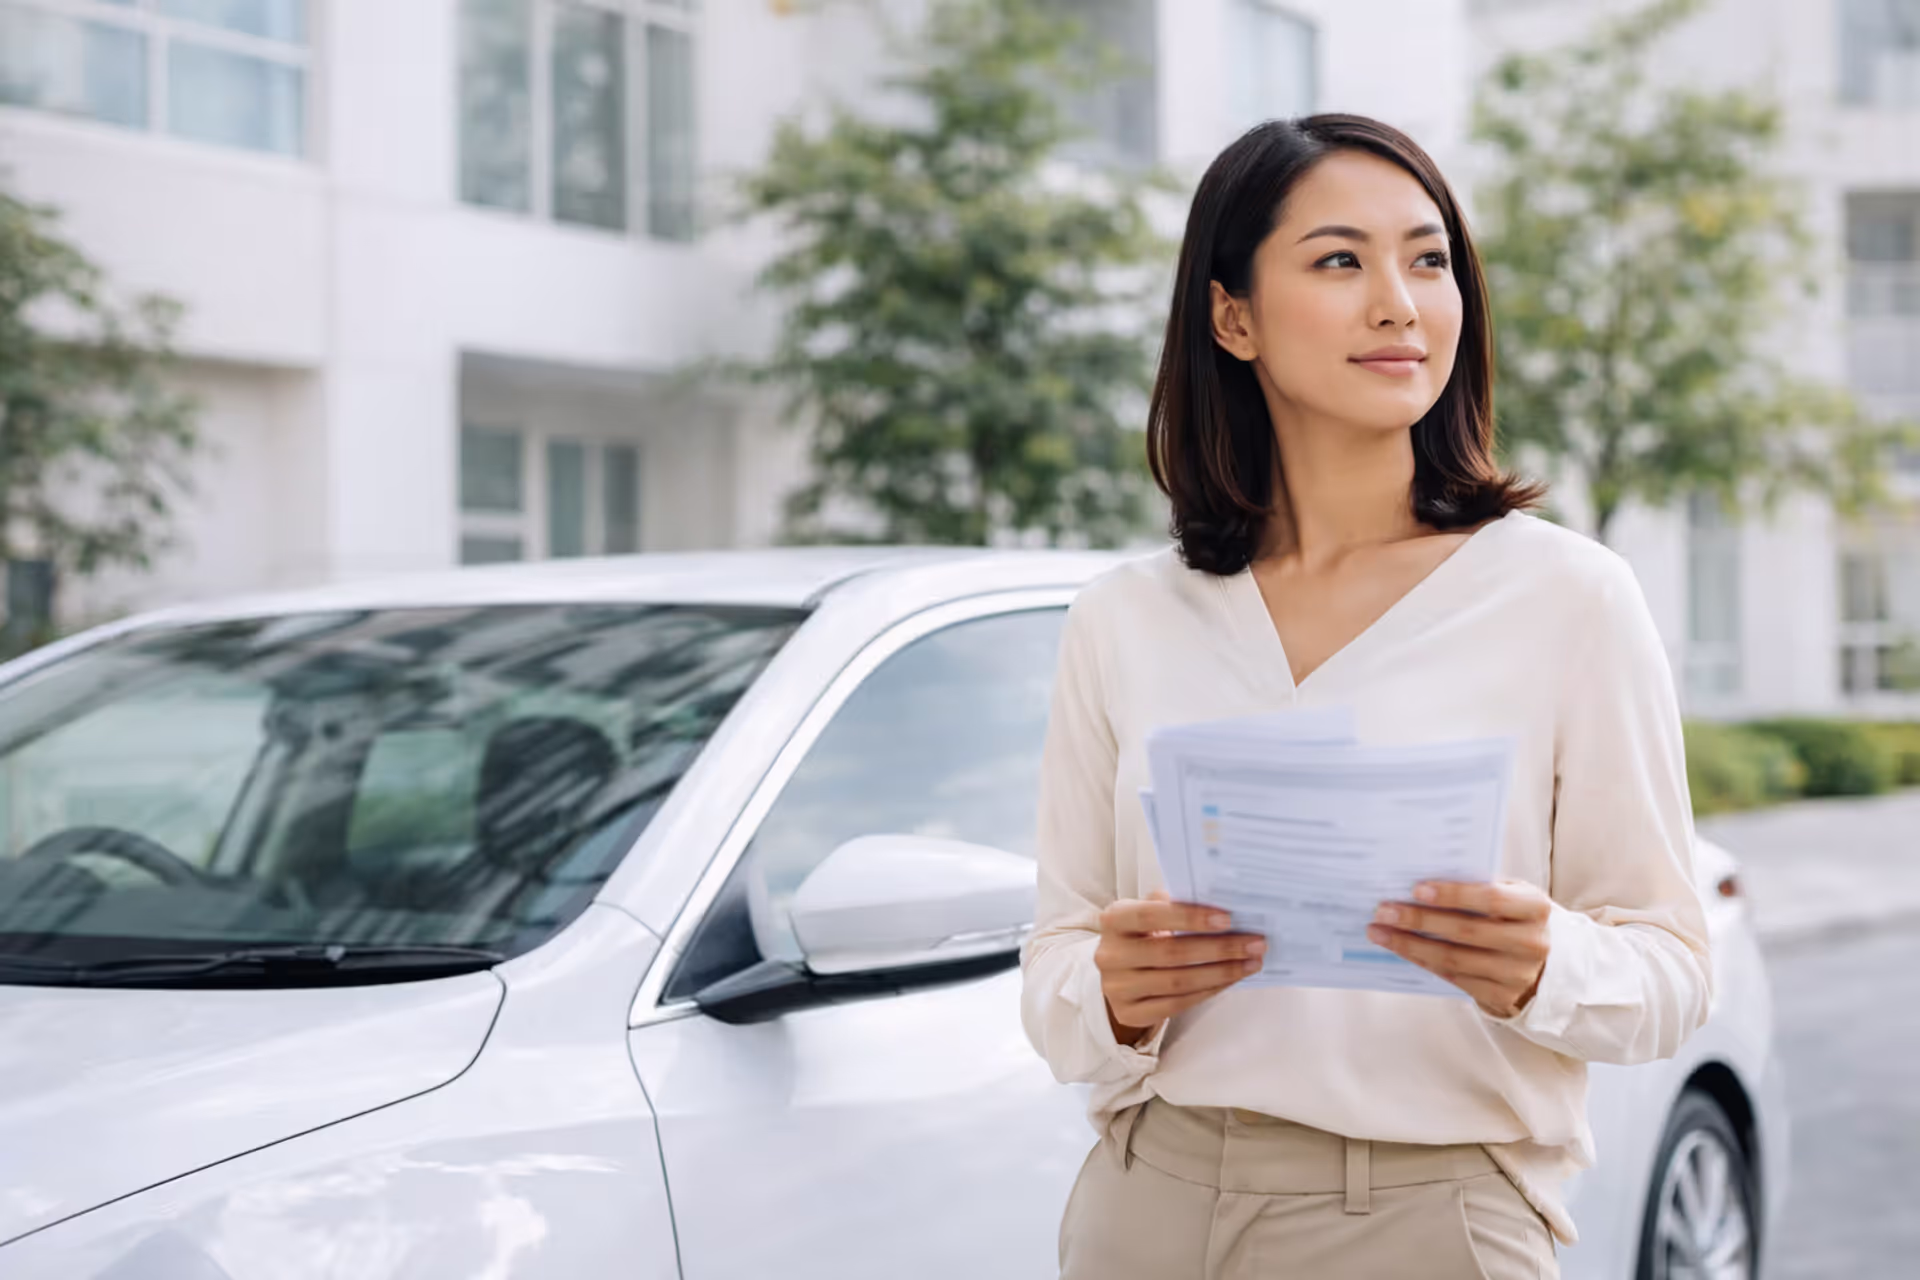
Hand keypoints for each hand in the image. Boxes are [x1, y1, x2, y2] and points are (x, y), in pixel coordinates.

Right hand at [1096, 891, 1265, 1043]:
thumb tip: (1220, 900)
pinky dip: (1208, 991)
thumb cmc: (1143, 935)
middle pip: (1170, 953)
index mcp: (1114, 920)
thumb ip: (1174, 904)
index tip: (1228, 918)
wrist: (1119, 973)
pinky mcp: (1129, 1013)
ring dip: (1221, 973)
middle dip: (1219, 948)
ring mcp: (1117, 987)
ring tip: (1250, 963)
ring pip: (1177, 982)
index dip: (1189, 917)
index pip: (1151, 916)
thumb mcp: (1149, 912)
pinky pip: (1176, 1004)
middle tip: (1254, 944)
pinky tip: (1230, 981)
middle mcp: (1110, 954)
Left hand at [1367, 880, 1551, 1018]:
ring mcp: (1517, 974)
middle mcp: (1531, 943)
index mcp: (1535, 908)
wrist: (1544, 962)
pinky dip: (1424, 962)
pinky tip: (1401, 950)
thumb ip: (1479, 884)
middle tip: (1384, 911)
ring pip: (1454, 960)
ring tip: (1380, 932)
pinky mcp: (1501, 995)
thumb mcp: (1510, 893)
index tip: (1416, 889)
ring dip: (1411, 945)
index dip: (1453, 894)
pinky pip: (1454, 978)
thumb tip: (1424, 875)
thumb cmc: (1515, 917)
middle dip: (1420, 921)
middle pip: (1467, 932)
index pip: (1492, 899)